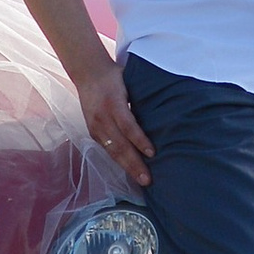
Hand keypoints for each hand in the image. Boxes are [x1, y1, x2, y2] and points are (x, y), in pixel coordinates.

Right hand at [77, 60, 154, 189]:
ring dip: (127, 167)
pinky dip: (119, 161)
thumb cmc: (115, 76)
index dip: (140, 140)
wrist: (88, 73)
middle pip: (119, 144)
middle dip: (134, 163)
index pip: (128, 125)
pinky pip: (107, 150)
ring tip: (141, 180)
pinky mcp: (93, 132)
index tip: (153, 153)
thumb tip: (165, 113)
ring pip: (112, 151)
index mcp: (113, 102)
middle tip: (148, 179)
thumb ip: (142, 98)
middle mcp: (102, 117)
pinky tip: (130, 170)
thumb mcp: (130, 82)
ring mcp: (96, 126)